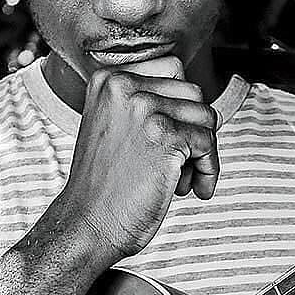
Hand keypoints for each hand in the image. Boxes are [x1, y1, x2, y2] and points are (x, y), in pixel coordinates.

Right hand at [56, 55, 219, 263]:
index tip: (172, 135)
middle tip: (177, 162)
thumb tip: (196, 97)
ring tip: (179, 177)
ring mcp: (145, 108)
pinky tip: (191, 189)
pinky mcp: (166, 135)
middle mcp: (124, 85)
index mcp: (108, 78)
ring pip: (206, 116)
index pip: (173, 69)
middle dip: (193, 129)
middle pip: (194, 93)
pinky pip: (209, 143)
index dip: (180, 105)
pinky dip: (208, 170)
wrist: (86, 225)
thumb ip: (142, 101)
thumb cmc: (104, 183)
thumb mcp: (111, 123)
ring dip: (201, 152)